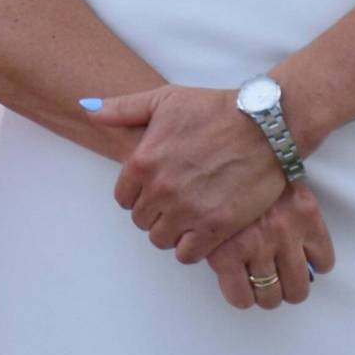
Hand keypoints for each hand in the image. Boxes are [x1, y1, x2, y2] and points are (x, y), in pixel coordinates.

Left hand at [86, 84, 289, 263]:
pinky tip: (202, 231)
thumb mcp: (165, 99)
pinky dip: (191, 247)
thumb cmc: (215, 109)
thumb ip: (122, 109)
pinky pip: (188, 254)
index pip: (123, 198)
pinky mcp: (216, 226)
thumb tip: (88, 109)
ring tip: (188, 216)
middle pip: (141, 221)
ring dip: (172, 231)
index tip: (156, 189)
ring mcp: (187, 210)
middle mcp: (160, 189)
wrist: (266, 126)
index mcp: (143, 161)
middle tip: (175, 202)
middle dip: (154, 213)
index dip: (138, 195)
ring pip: (161, 239)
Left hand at [202, 182, 335, 309]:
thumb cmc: (212, 170)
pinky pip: (324, 261)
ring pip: (297, 289)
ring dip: (291, 287)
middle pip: (269, 298)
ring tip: (285, 275)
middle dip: (266, 294)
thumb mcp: (195, 209)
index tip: (242, 286)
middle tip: (263, 280)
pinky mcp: (308, 218)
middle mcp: (254, 246)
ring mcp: (284, 234)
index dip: (241, 295)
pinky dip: (317, 263)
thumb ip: (196, 237)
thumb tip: (198, 253)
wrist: (248, 132)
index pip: (240, 297)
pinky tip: (305, 254)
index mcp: (223, 248)